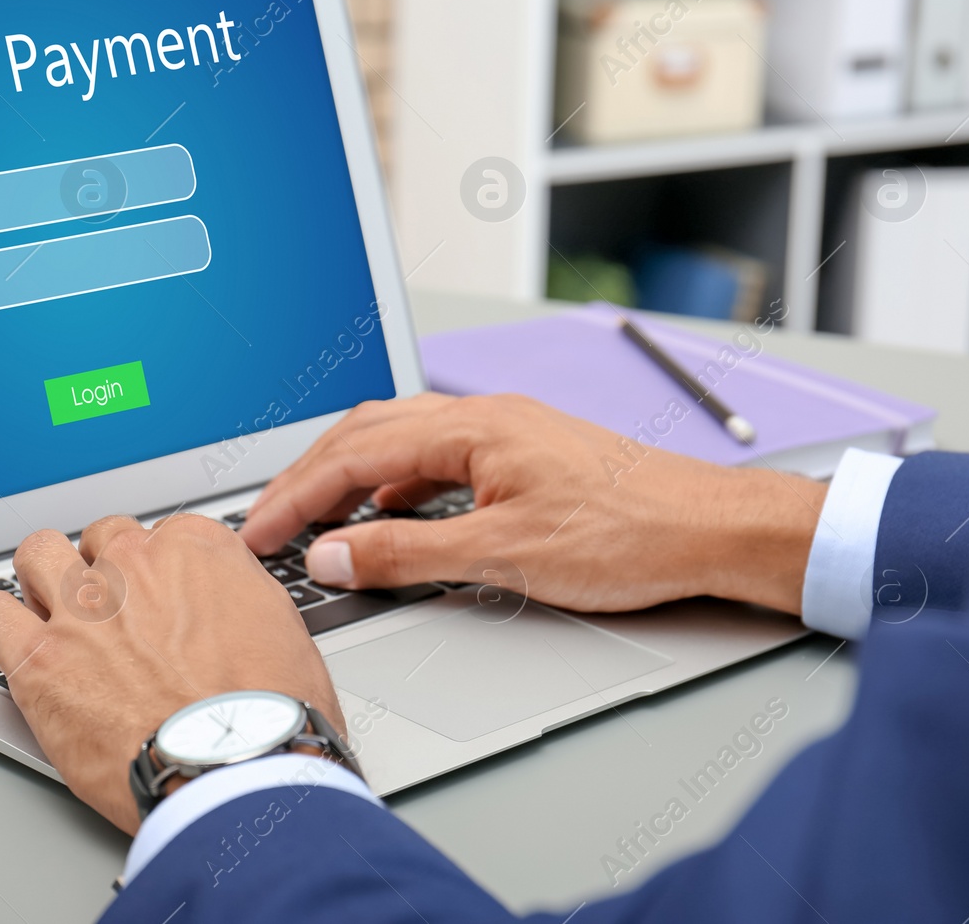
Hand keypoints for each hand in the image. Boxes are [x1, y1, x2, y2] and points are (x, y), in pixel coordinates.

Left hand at [0, 513, 342, 835]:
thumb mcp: (285, 633)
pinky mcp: (38, 659)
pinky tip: (13, 644)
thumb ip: (240, 600)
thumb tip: (226, 607)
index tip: (162, 603)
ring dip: (43, 579)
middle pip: (100, 540)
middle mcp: (134, 565)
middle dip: (104, 572)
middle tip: (114, 616)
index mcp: (196, 550)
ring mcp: (80, 607)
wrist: (233, 769)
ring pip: (37, 555)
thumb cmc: (270, 717)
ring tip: (52, 614)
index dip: (161, 574)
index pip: (162, 535)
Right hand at [238, 393, 825, 615]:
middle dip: (308, 478)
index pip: (353, 455)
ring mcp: (503, 432)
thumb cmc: (628, 532)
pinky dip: (392, 485)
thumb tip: (333, 553)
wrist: (710, 528)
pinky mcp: (521, 455)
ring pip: (398, 442)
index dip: (295, 496)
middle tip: (268, 524)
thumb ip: (407, 553)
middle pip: (365, 434)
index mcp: (470, 425)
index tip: (258, 532)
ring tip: (314, 520)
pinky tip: (389, 517)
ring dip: (348, 477)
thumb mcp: (504, 553)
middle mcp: (481, 415)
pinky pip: (433, 458)